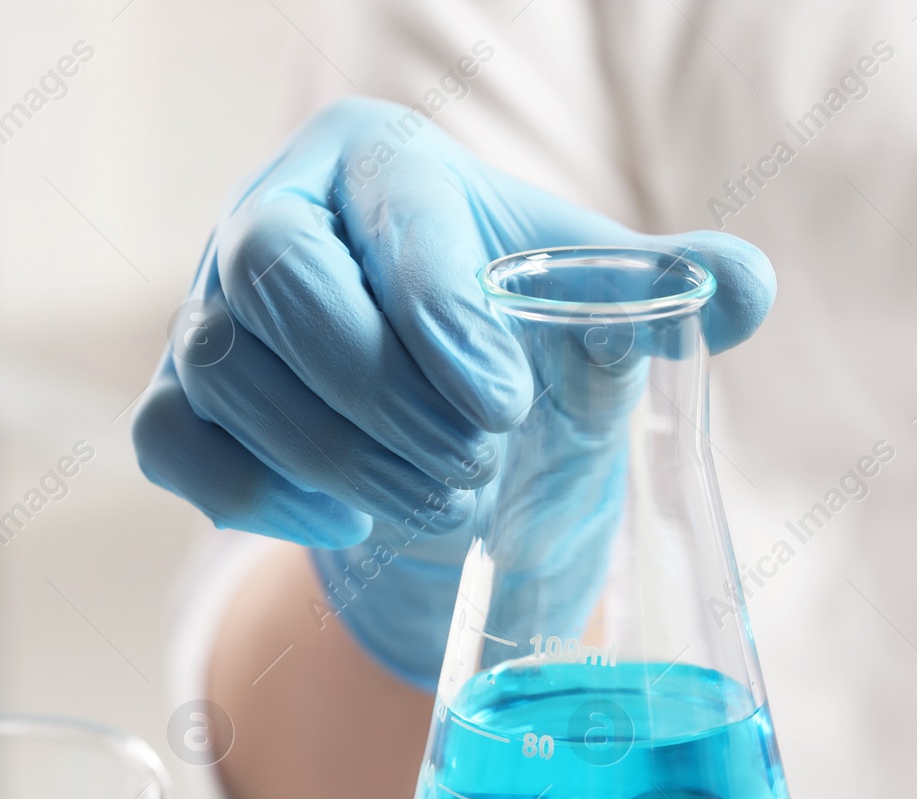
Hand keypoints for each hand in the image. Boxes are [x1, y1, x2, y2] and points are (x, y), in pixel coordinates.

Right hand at [134, 97, 774, 686]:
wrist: (428, 407)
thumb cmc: (508, 335)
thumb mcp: (588, 307)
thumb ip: (661, 292)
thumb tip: (744, 291)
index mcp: (373, 161)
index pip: (383, 212)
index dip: (437, 310)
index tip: (504, 402)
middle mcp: (270, 216)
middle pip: (271, 274)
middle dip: (377, 387)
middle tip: (475, 462)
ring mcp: (206, 310)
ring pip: (219, 368)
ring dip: (333, 454)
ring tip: (440, 501)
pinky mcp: (176, 399)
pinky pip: (171, 444)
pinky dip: (256, 496)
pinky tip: (351, 519)